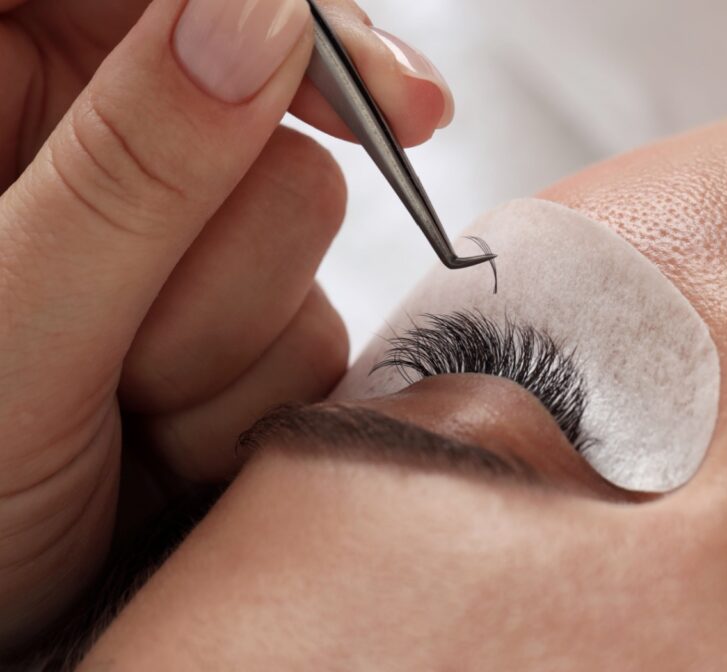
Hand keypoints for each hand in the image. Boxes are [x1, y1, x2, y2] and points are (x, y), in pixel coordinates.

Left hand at [0, 0, 453, 650]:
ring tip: (130, 404)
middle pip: (255, 96)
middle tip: (170, 326)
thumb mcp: (8, 334)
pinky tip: (169, 430)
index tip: (383, 88)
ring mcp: (167, 228)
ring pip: (298, 210)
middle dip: (232, 228)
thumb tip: (255, 18)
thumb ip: (130, 171)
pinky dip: (256, 384)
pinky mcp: (230, 304)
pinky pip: (313, 303)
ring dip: (232, 329)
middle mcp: (81, 141)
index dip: (270, 15)